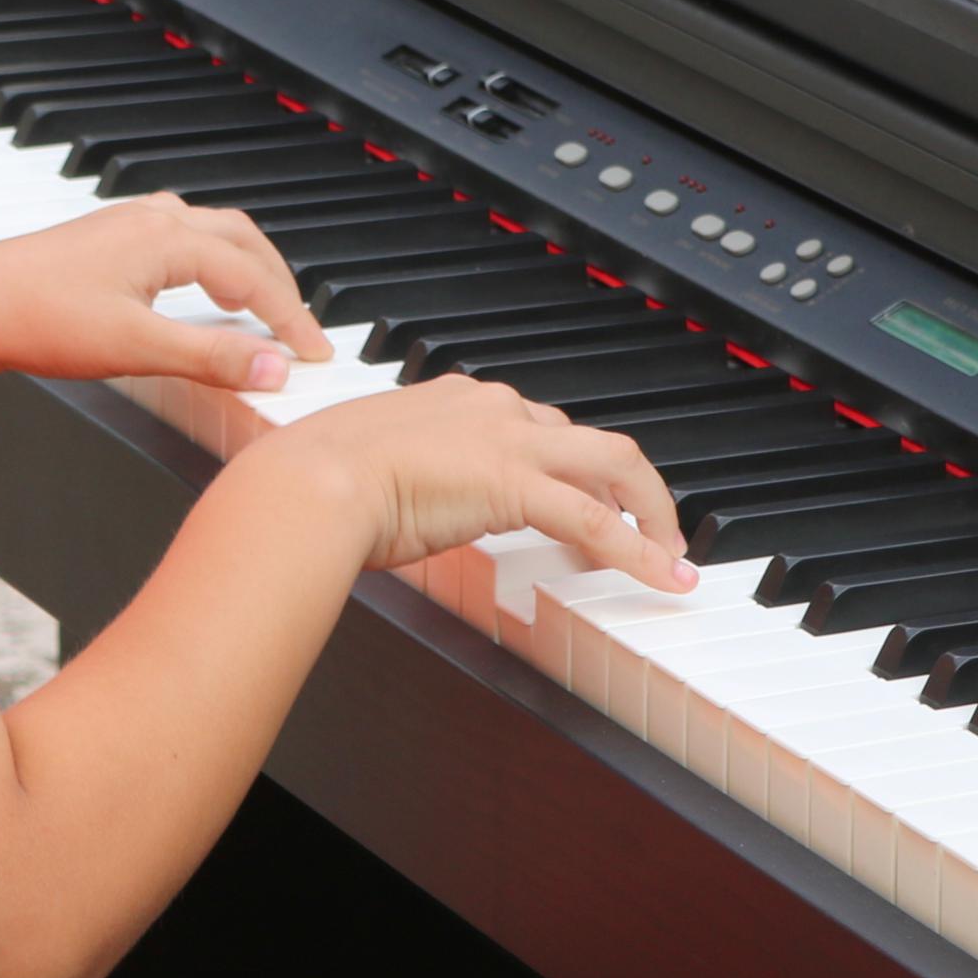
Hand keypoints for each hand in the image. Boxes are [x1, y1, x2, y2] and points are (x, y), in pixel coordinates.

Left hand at [0, 194, 335, 417]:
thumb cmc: (33, 319)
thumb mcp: (135, 348)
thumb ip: (210, 358)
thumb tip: (274, 368)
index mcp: (168, 236)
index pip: (255, 275)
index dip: (292, 320)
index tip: (318, 355)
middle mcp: (152, 220)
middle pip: (242, 241)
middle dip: (279, 284)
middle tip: (301, 331)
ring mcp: (125, 227)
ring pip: (210, 236)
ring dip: (244, 269)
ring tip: (260, 311)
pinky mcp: (104, 245)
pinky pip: (178, 244)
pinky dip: (208, 268)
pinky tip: (195, 296)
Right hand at [267, 372, 693, 591]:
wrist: (309, 484)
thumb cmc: (319, 483)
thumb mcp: (376, 468)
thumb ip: (411, 478)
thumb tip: (410, 511)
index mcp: (460, 400)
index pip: (539, 427)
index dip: (570, 468)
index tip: (582, 497)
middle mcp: (493, 407)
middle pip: (589, 439)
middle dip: (630, 484)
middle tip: (649, 525)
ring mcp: (508, 441)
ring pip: (612, 464)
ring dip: (650, 512)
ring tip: (668, 554)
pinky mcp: (515, 483)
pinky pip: (596, 519)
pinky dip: (638, 550)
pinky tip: (661, 577)